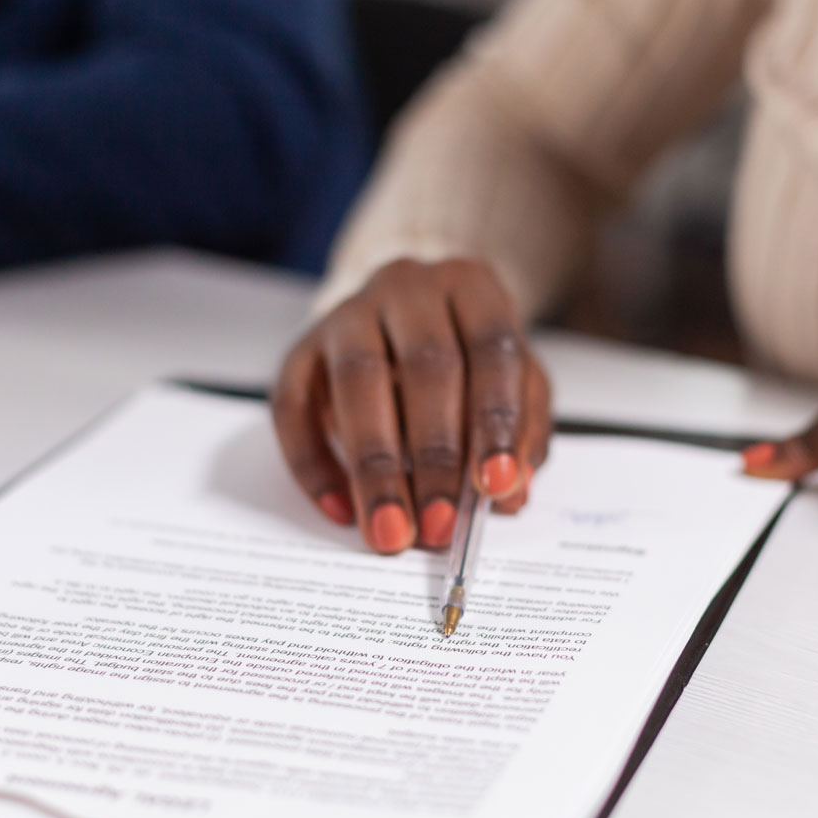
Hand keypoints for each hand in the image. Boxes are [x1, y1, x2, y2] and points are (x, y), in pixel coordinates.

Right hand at [273, 258, 551, 553]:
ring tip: (390, 530)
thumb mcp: (516, 384)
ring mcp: (348, 313)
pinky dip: (314, 464)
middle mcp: (408, 287)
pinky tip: (341, 509)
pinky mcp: (301, 348)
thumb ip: (524, 433)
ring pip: (357, 381)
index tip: (495, 486)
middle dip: (435, 457)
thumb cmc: (469, 358)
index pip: (491, 349)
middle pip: (425, 365)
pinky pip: (294, 406)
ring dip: (375, 466)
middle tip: (440, 525)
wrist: (405, 317)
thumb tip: (511, 492)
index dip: (495, 419)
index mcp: (472, 286)